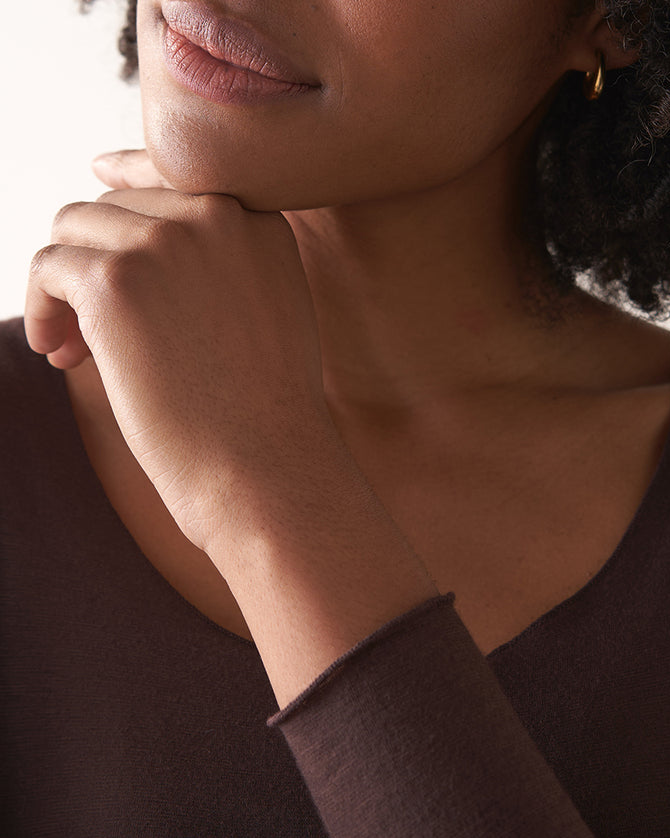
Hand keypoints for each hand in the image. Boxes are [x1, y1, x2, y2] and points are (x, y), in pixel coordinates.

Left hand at [24, 150, 328, 551]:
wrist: (266, 471)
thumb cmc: (266, 419)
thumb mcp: (270, 316)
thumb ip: (225, 266)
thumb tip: (135, 243)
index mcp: (260, 220)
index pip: (171, 176)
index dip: (125, 195)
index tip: (96, 215)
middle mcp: (217, 214)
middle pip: (116, 205)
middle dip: (95, 261)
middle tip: (88, 331)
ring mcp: (165, 241)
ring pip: (74, 226)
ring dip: (63, 284)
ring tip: (70, 346)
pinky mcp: (116, 280)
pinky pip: (48, 266)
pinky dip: (40, 306)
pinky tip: (57, 353)